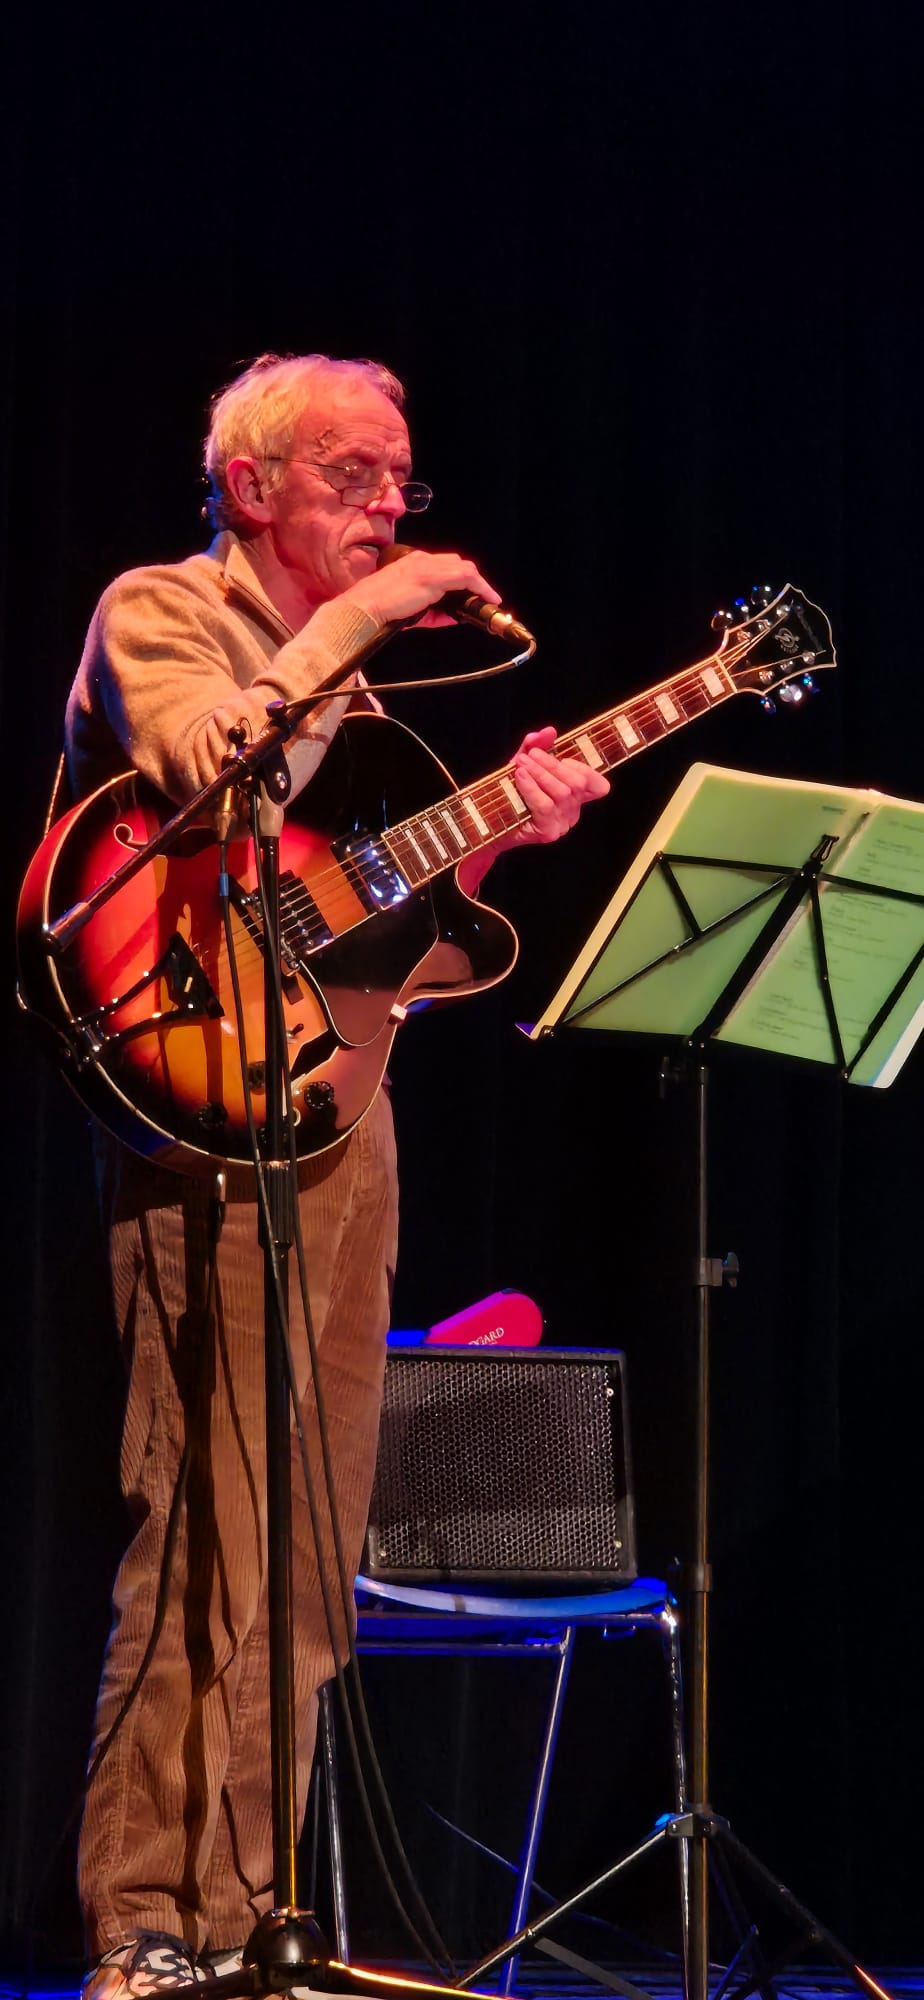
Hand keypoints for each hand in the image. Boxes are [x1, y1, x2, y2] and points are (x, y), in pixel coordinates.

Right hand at [344, 547, 501, 628]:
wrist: (365, 607)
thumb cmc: (382, 610)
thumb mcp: (413, 611)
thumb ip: (434, 614)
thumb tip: (454, 617)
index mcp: (413, 563)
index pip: (445, 565)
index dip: (461, 578)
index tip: (471, 594)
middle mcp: (422, 560)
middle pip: (458, 562)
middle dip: (473, 579)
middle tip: (482, 597)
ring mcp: (427, 566)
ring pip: (465, 568)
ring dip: (480, 585)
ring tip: (489, 600)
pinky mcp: (432, 577)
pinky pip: (465, 577)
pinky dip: (480, 587)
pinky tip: (487, 598)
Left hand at [457, 725, 609, 895]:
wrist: (488, 819)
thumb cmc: (509, 791)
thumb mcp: (524, 763)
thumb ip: (536, 746)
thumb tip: (549, 731)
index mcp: (574, 798)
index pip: (599, 787)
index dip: (586, 769)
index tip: (562, 757)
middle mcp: (572, 813)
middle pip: (578, 783)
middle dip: (554, 764)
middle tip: (532, 754)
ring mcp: (562, 825)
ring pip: (562, 793)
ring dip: (540, 773)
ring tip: (522, 763)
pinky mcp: (548, 832)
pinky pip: (546, 805)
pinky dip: (532, 787)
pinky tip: (520, 776)